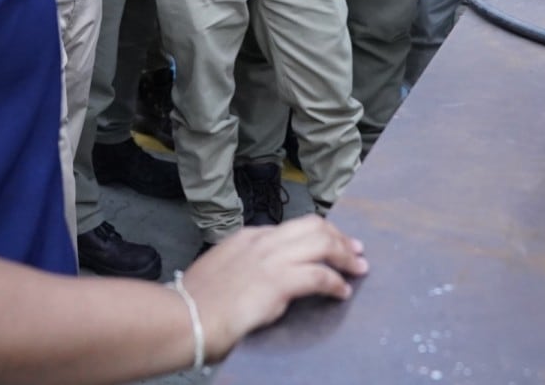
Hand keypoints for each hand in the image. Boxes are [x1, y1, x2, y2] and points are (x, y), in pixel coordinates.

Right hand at [182, 217, 367, 363]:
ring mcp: (271, 259)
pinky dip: (335, 283)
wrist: (186, 317)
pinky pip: (320, 276)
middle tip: (355, 250)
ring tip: (358, 268)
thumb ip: (242, 268)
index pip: (291, 227)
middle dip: (339, 237)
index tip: (330, 244)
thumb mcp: (220, 271)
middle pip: (313, 226)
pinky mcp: (279, 282)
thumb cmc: (195, 304)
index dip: (317, 234)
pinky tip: (342, 292)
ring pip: (322, 243)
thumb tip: (257, 280)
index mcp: (247, 237)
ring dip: (345, 256)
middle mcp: (262, 241)